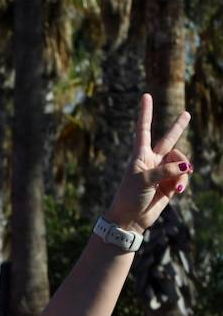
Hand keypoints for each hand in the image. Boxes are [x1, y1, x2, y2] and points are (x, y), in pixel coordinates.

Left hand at [104, 94, 190, 233]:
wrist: (130, 219)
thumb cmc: (129, 197)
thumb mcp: (144, 181)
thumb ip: (166, 171)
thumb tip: (186, 166)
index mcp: (140, 155)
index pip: (144, 130)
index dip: (146, 113)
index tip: (146, 96)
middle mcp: (152, 160)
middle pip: (169, 140)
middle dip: (178, 127)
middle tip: (186, 113)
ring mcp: (162, 172)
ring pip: (181, 162)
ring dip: (182, 171)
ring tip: (177, 184)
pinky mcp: (170, 184)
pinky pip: (183, 177)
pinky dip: (183, 182)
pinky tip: (178, 190)